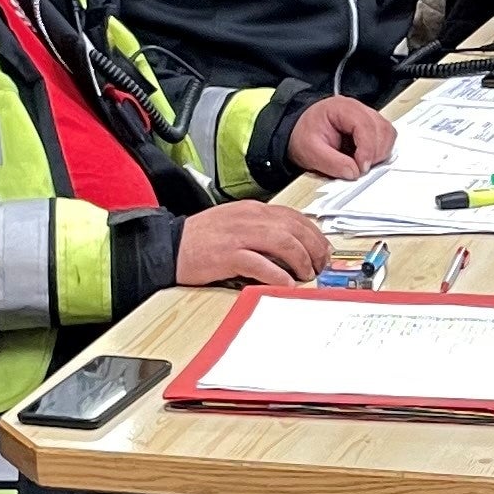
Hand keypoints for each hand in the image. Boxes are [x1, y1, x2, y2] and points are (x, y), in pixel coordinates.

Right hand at [178, 202, 333, 289]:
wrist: (170, 245)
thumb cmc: (203, 238)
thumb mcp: (237, 223)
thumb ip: (263, 229)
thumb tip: (292, 244)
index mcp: (253, 209)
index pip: (294, 216)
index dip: (314, 234)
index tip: (323, 249)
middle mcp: (249, 218)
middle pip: (294, 228)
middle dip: (314, 248)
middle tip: (320, 265)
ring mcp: (239, 236)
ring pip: (283, 242)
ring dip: (300, 260)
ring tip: (306, 275)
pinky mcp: (228, 255)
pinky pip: (260, 264)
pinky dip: (277, 275)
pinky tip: (286, 284)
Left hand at [287, 94, 397, 182]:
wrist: (300, 132)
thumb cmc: (304, 135)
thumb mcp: (310, 152)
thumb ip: (332, 163)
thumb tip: (354, 173)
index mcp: (341, 108)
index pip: (365, 125)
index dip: (368, 149)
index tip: (362, 167)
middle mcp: (358, 109)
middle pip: (382, 129)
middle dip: (375, 153)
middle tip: (361, 168)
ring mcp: (367, 116)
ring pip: (388, 133)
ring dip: (380, 152)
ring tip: (363, 164)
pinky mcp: (371, 127)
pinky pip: (386, 138)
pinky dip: (381, 151)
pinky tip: (366, 158)